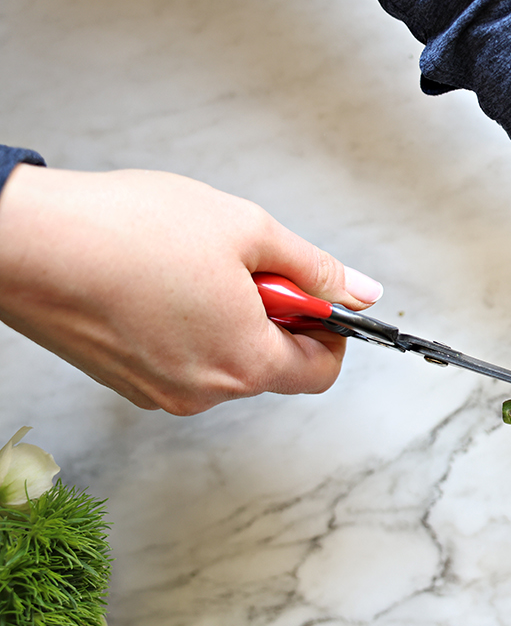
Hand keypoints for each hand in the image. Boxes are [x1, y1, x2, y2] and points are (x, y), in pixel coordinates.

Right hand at [0, 166, 382, 414]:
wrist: (25, 242)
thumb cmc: (127, 232)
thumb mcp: (248, 231)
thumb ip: (314, 268)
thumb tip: (362, 292)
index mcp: (244, 364)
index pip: (319, 371)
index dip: (329, 330)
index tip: (316, 296)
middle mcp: (202, 393)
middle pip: (270, 365)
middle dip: (273, 315)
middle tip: (243, 263)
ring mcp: (157, 392)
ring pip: (223, 360)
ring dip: (227, 317)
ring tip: (189, 264)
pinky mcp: (122, 380)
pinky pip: (179, 357)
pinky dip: (185, 324)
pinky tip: (156, 281)